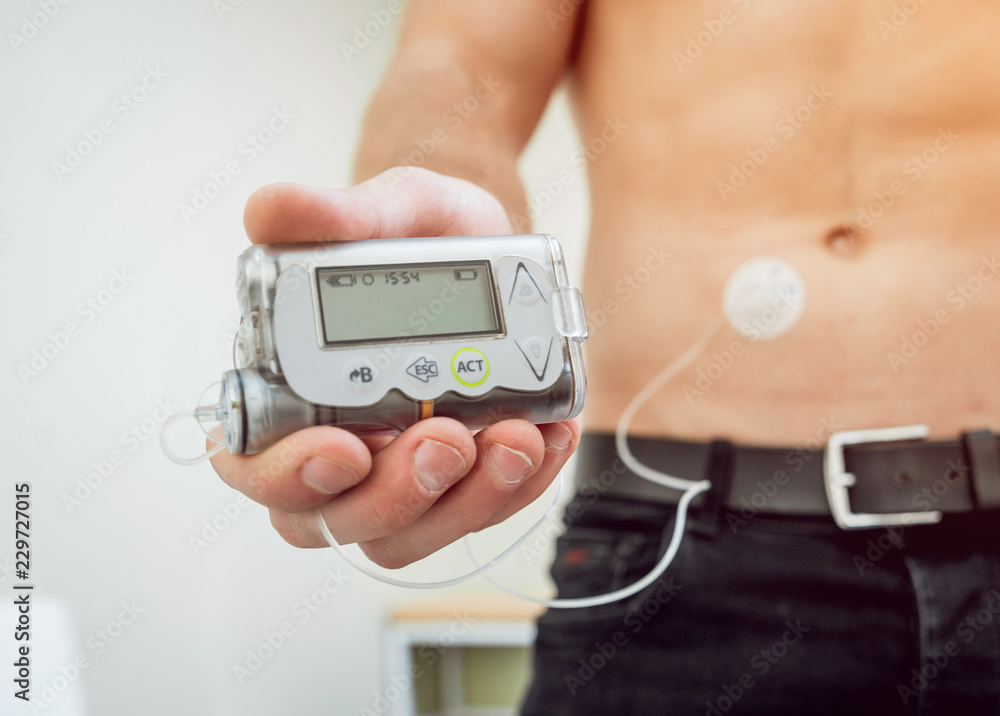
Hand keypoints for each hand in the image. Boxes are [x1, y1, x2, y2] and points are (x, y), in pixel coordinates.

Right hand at [209, 167, 580, 567]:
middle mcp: (335, 447)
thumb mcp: (390, 207)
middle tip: (449, 437)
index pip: (252, 462)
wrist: (490, 249)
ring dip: (467, 500)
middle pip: (338, 517)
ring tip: (516, 437)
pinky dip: (519, 486)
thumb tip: (271, 210)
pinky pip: (481, 514)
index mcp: (285, 387)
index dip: (287, 474)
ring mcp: (397, 474)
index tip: (345, 447)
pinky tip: (546, 433)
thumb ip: (334, 213)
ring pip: (410, 534)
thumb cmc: (420, 236)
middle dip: (396, 492)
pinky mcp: (461, 482)